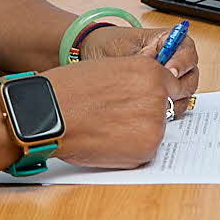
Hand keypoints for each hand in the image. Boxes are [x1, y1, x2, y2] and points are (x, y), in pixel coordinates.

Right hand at [46, 52, 186, 168]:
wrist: (48, 114)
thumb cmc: (69, 90)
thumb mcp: (110, 68)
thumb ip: (136, 78)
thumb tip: (147, 91)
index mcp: (150, 71)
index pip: (171, 86)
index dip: (155, 95)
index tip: (145, 102)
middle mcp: (157, 95)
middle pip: (163, 109)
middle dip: (145, 114)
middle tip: (118, 117)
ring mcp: (154, 124)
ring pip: (154, 131)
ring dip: (138, 132)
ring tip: (107, 128)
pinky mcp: (146, 150)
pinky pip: (144, 150)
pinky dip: (129, 150)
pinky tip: (107, 140)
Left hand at [79, 22, 202, 99]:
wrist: (91, 54)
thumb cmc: (107, 45)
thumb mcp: (124, 49)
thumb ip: (143, 58)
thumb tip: (160, 69)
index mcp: (167, 40)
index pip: (187, 49)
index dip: (182, 61)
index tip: (170, 72)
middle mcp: (172, 58)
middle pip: (190, 73)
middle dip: (180, 85)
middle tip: (166, 93)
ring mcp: (168, 77)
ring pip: (185, 90)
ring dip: (176, 99)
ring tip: (160, 107)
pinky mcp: (161, 92)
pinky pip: (173, 101)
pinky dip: (168, 108)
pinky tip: (156, 112)